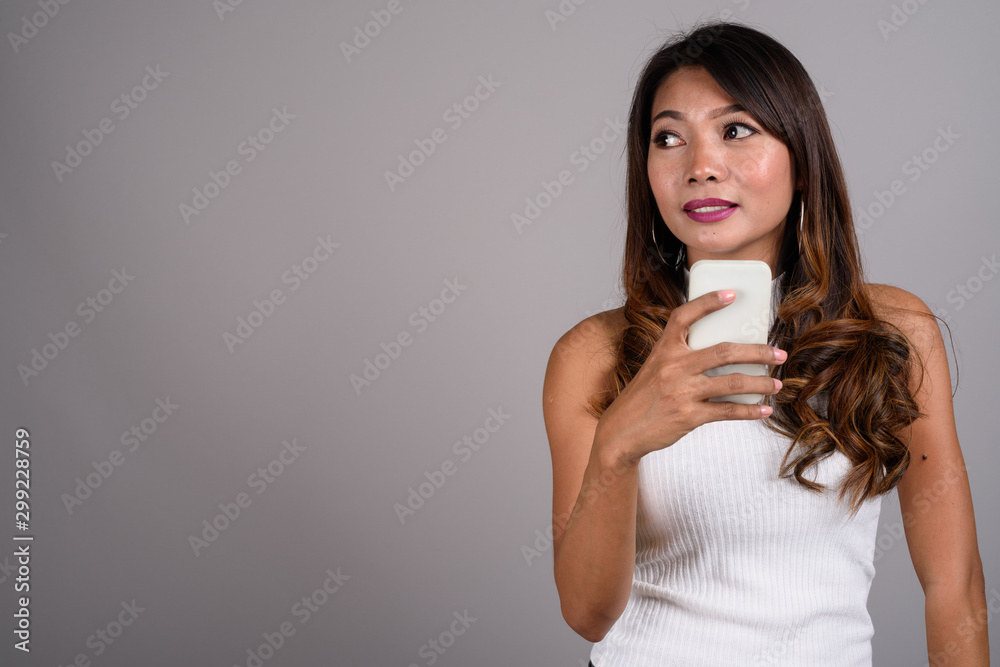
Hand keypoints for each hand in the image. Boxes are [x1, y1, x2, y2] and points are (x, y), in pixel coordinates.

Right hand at [595, 290, 786, 466]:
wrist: (622, 431)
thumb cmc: (643, 398)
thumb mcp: (655, 369)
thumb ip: (682, 359)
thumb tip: (724, 355)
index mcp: (663, 350)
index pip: (684, 317)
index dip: (707, 302)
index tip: (732, 294)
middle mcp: (673, 367)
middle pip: (724, 351)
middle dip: (758, 352)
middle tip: (778, 353)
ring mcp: (682, 392)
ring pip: (732, 382)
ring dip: (760, 383)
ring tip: (776, 383)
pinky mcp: (689, 416)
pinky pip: (727, 411)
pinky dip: (750, 410)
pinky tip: (763, 410)